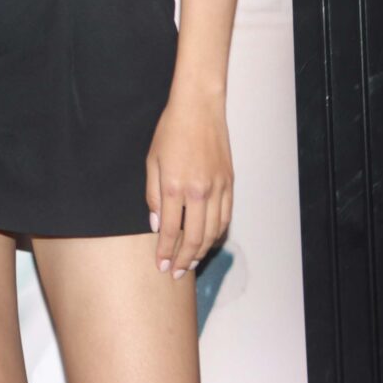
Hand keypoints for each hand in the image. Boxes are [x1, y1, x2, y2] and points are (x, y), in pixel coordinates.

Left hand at [147, 91, 232, 279]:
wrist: (199, 109)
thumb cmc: (170, 132)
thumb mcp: (152, 161)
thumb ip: (152, 195)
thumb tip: (155, 224)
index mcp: (175, 187)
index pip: (170, 230)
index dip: (165, 252)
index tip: (161, 266)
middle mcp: (199, 192)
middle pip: (194, 238)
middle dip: (184, 260)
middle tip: (176, 273)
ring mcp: (218, 189)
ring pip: (213, 231)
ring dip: (202, 251)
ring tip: (190, 263)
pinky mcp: (230, 184)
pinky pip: (226, 217)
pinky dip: (218, 234)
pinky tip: (209, 241)